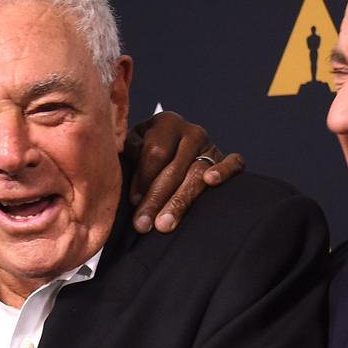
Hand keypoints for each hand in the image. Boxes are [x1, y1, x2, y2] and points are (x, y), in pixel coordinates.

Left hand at [125, 111, 244, 232]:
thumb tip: (114, 173)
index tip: (132, 201)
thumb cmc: (145, 155)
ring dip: (180, 201)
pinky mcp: (226, 158)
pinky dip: (223, 171)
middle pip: (174, 168)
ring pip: (197, 174)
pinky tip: (211, 182)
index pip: (155, 152)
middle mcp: (190, 131)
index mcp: (165, 122)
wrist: (171, 152)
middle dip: (156, 199)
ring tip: (165, 224)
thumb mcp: (132, 147)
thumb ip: (127, 155)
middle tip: (143, 225)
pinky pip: (233, 163)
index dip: (143, 178)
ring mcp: (211, 144)